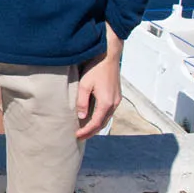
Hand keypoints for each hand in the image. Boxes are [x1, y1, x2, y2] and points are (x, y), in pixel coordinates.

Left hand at [76, 24, 122, 138]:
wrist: (109, 56)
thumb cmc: (95, 68)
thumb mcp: (84, 85)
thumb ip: (82, 101)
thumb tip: (81, 116)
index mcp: (106, 102)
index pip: (96, 123)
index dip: (86, 131)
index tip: (77, 136)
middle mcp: (114, 103)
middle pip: (103, 123)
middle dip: (91, 131)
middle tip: (80, 136)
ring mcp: (117, 100)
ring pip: (107, 118)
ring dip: (97, 125)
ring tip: (85, 129)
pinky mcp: (116, 96)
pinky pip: (109, 111)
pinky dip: (101, 117)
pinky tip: (93, 117)